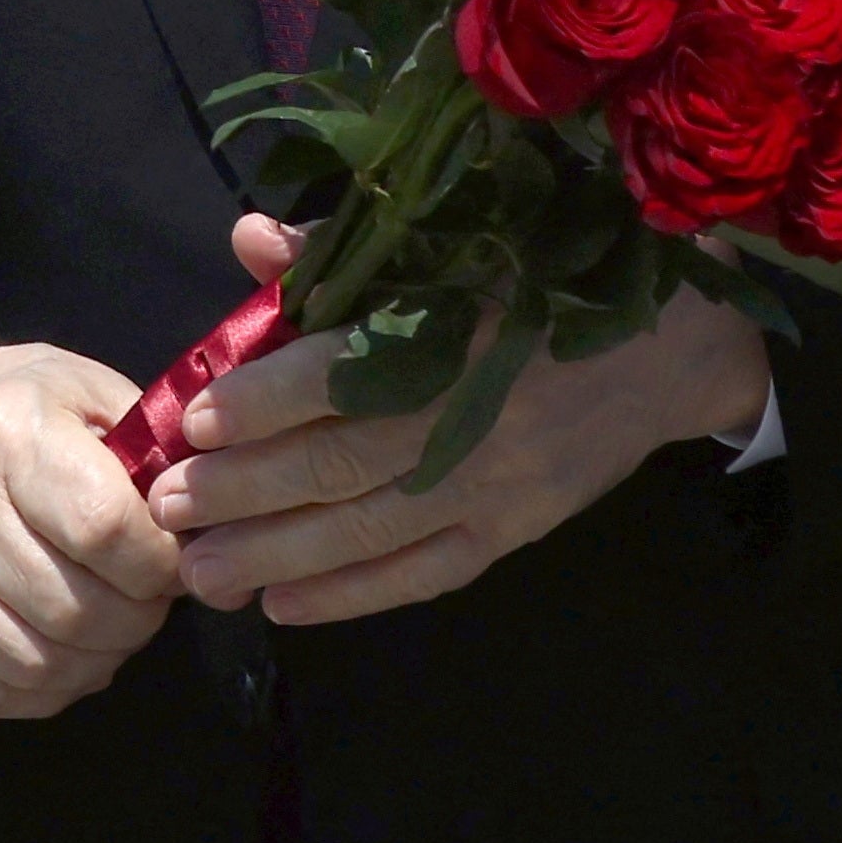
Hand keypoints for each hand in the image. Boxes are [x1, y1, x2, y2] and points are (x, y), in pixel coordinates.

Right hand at [0, 326, 174, 723]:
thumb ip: (150, 454)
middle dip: (134, 620)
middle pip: (74, 610)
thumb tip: (208, 536)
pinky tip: (57, 653)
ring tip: (105, 630)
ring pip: (35, 664)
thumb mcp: (82, 392)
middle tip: (143, 603)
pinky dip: (41, 689)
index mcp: (5, 432)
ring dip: (93, 662)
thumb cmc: (7, 409)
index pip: (105, 529)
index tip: (167, 562)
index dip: (158, 563)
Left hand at [153, 213, 772, 627]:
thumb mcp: (458, 239)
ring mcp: (496, 483)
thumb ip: (347, 248)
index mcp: (459, 328)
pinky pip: (423, 574)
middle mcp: (475, 415)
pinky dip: (352, 594)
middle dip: (245, 490)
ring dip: (277, 554)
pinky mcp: (514, 530)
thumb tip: (250, 241)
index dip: (267, 400)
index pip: (348, 373)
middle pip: (343, 463)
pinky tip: (281, 603)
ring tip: (199, 571)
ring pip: (371, 530)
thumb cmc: (546, 272)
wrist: (674, 344)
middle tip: (167, 507)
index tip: (195, 419)